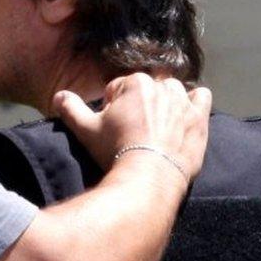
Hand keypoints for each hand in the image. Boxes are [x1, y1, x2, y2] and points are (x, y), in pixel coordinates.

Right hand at [53, 73, 210, 180]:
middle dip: (139, 105)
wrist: (148, 177)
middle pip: (146, 90)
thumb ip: (70, 108)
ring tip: (156, 128)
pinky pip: (201, 98)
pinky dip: (194, 103)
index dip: (113, 108)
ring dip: (165, 104)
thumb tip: (59, 95)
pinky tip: (184, 118)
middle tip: (132, 131)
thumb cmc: (115, 151)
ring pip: (173, 92)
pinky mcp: (199, 118)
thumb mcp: (85, 130)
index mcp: (135, 83)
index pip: (119, 88)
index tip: (113, 127)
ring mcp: (184, 102)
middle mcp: (162, 86)